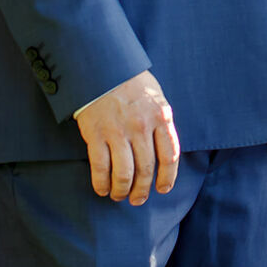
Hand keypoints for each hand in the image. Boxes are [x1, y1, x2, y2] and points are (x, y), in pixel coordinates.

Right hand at [75, 70, 179, 205]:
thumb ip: (161, 122)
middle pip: (146, 168)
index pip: (170, 155)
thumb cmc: (131, 83)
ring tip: (120, 196)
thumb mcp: (156, 97)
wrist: (102, 67)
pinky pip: (100, 167)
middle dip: (142, 190)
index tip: (163, 188)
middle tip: (138, 199)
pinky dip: (101, 183)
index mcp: (160, 116)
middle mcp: (142, 126)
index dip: (168, 177)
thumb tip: (165, 152)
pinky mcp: (96, 134)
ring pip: (124, 173)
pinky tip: (102, 189)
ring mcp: (118, 131)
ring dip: (122, 190)